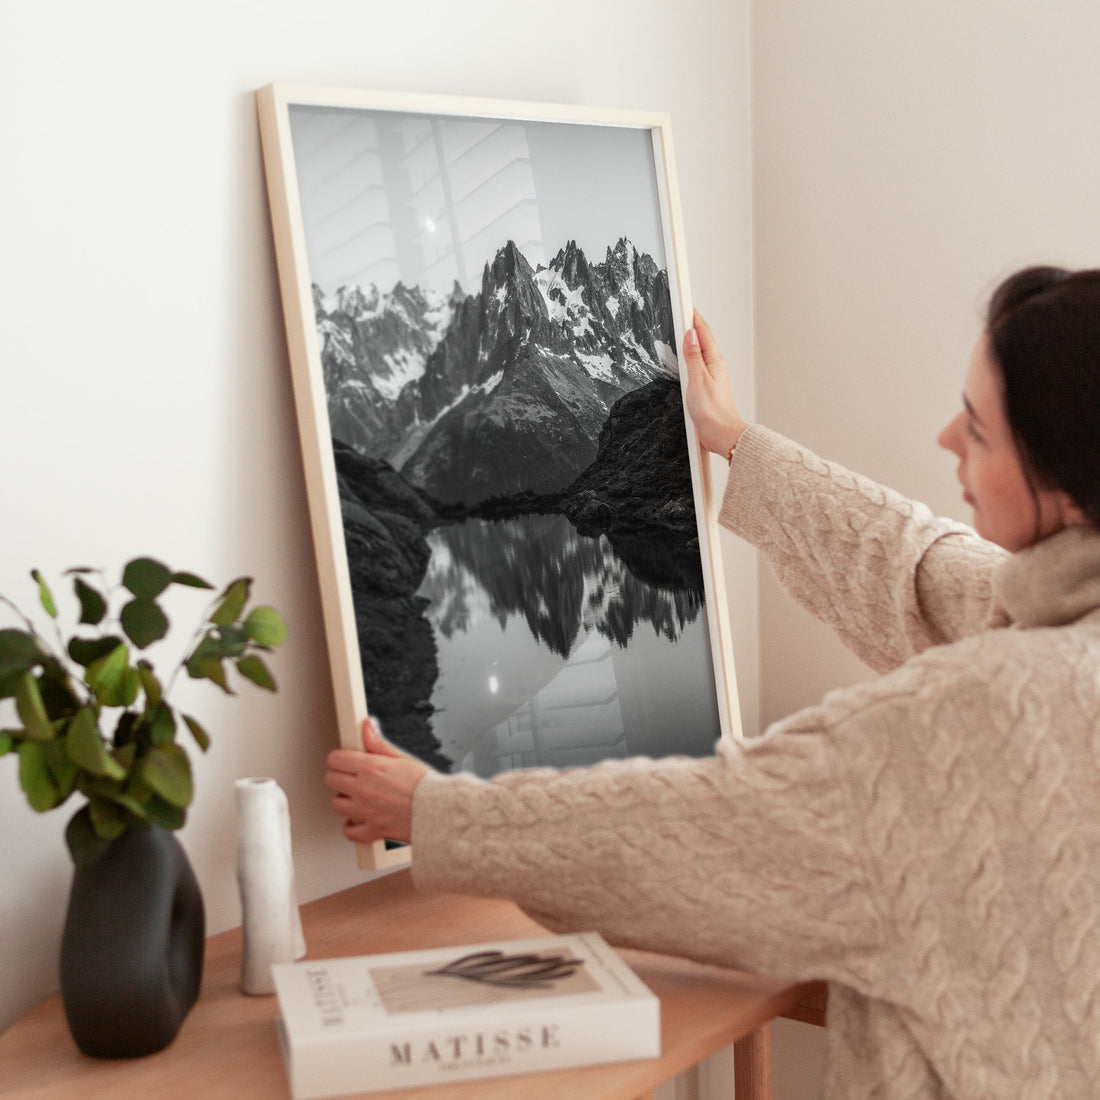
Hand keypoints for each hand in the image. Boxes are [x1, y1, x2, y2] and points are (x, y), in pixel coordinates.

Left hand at [325, 717, 429, 844]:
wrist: (440, 810)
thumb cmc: (426, 785)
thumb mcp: (402, 758)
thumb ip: (378, 743)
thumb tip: (367, 726)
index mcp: (371, 768)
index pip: (336, 759)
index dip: (340, 758)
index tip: (345, 760)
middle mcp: (364, 789)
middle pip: (331, 780)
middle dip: (339, 776)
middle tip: (351, 776)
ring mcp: (366, 811)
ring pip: (336, 805)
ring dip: (344, 800)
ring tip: (356, 797)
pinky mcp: (372, 829)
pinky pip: (350, 832)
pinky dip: (351, 827)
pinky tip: (357, 820)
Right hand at [682, 310, 748, 457]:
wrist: (721, 434)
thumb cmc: (713, 411)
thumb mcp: (698, 379)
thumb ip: (693, 356)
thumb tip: (690, 335)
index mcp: (714, 361)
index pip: (703, 332)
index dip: (694, 317)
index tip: (686, 304)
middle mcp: (715, 366)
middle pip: (702, 340)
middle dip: (692, 325)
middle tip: (682, 311)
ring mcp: (711, 377)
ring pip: (700, 353)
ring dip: (691, 341)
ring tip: (682, 329)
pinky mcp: (707, 387)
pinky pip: (697, 366)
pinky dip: (690, 358)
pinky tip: (684, 360)